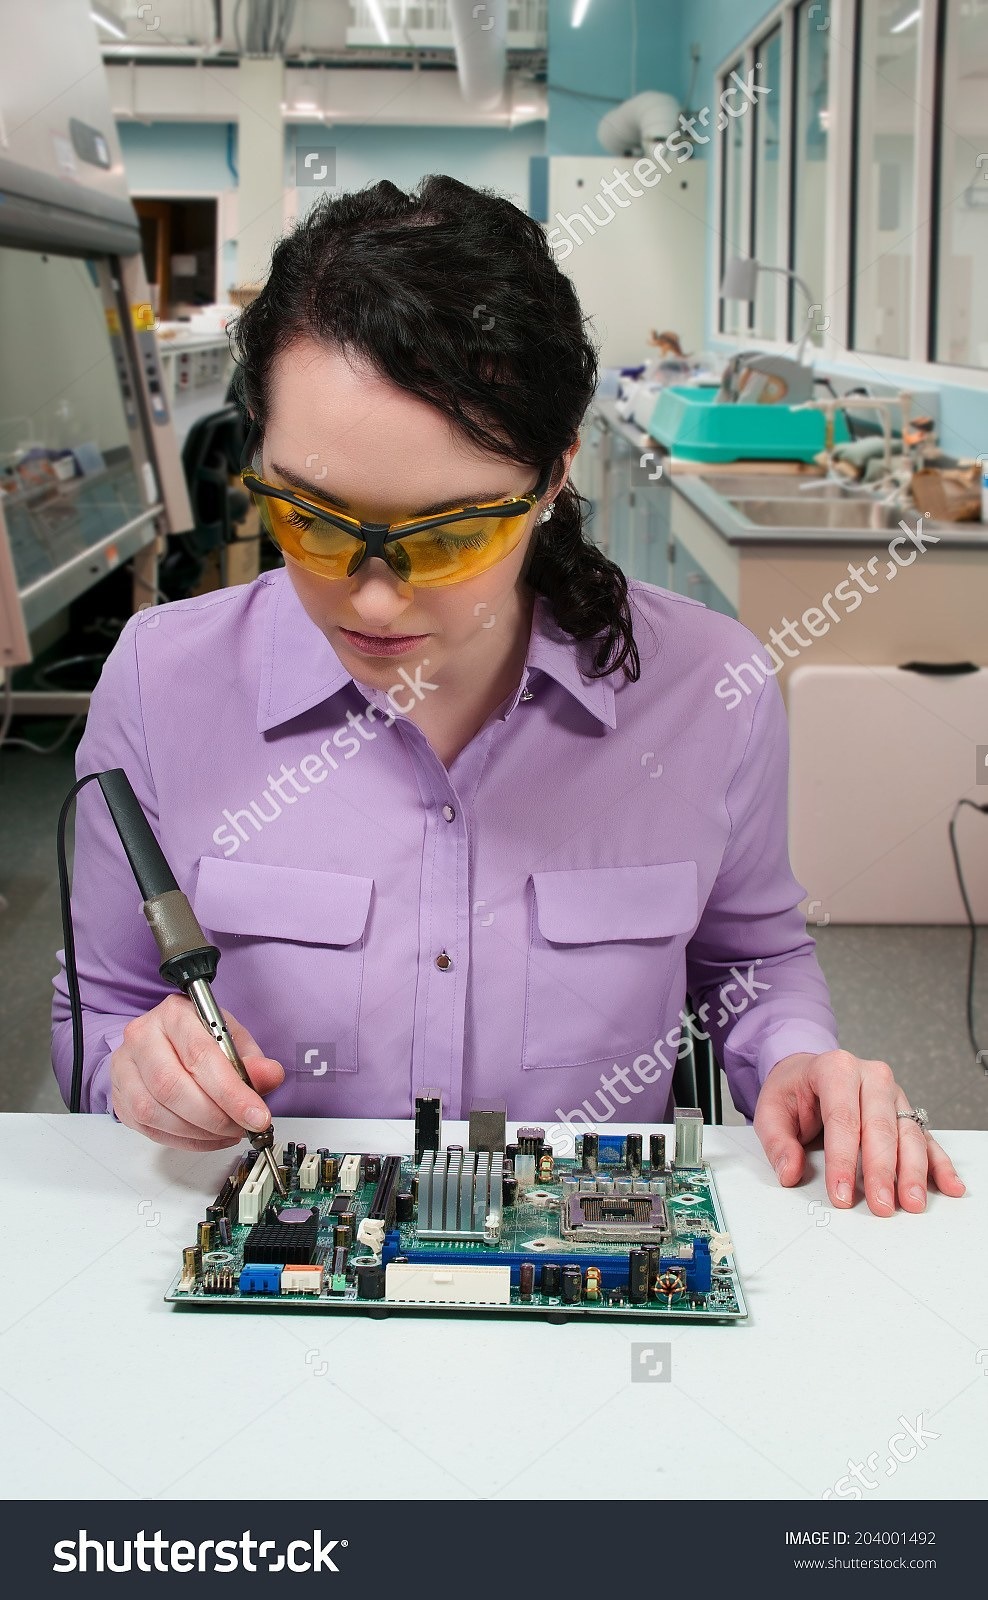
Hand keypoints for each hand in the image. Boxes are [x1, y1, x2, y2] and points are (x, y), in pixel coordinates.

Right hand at [109, 993, 284, 1150]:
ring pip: (157, 1112)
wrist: (165, 1042)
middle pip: (173, 1086)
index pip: (200, 1055)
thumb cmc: (199, 1038)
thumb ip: (253, 1059)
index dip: (231, 1092)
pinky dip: (185, 1140)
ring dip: (200, 1132)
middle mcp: (142, 1036)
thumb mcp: (232, 1039)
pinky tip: (208, 1136)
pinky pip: (150, 1129)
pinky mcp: (120, 1098)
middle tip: (243, 1127)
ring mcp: (125, 1068)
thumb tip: (269, 1075)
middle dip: (216, 1117)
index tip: (257, 1116)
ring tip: (228, 1131)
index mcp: (174, 1013)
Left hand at [754, 1049, 964, 1214]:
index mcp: (836, 1068)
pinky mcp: (905, 1111)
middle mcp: (870, 1077)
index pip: (842, 1118)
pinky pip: (925, 1137)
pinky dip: (938, 1164)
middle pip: (880, 1127)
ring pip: (908, 1134)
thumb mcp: (770, 1109)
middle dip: (882, 1171)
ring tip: (912, 1202)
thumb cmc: (792, 1090)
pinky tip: (948, 1185)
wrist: (807, 1070)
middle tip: (881, 1205)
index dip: (843, 1159)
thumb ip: (778, 1142)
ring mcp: (893, 1094)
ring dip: (913, 1172)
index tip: (841, 1194)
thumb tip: (790, 1172)